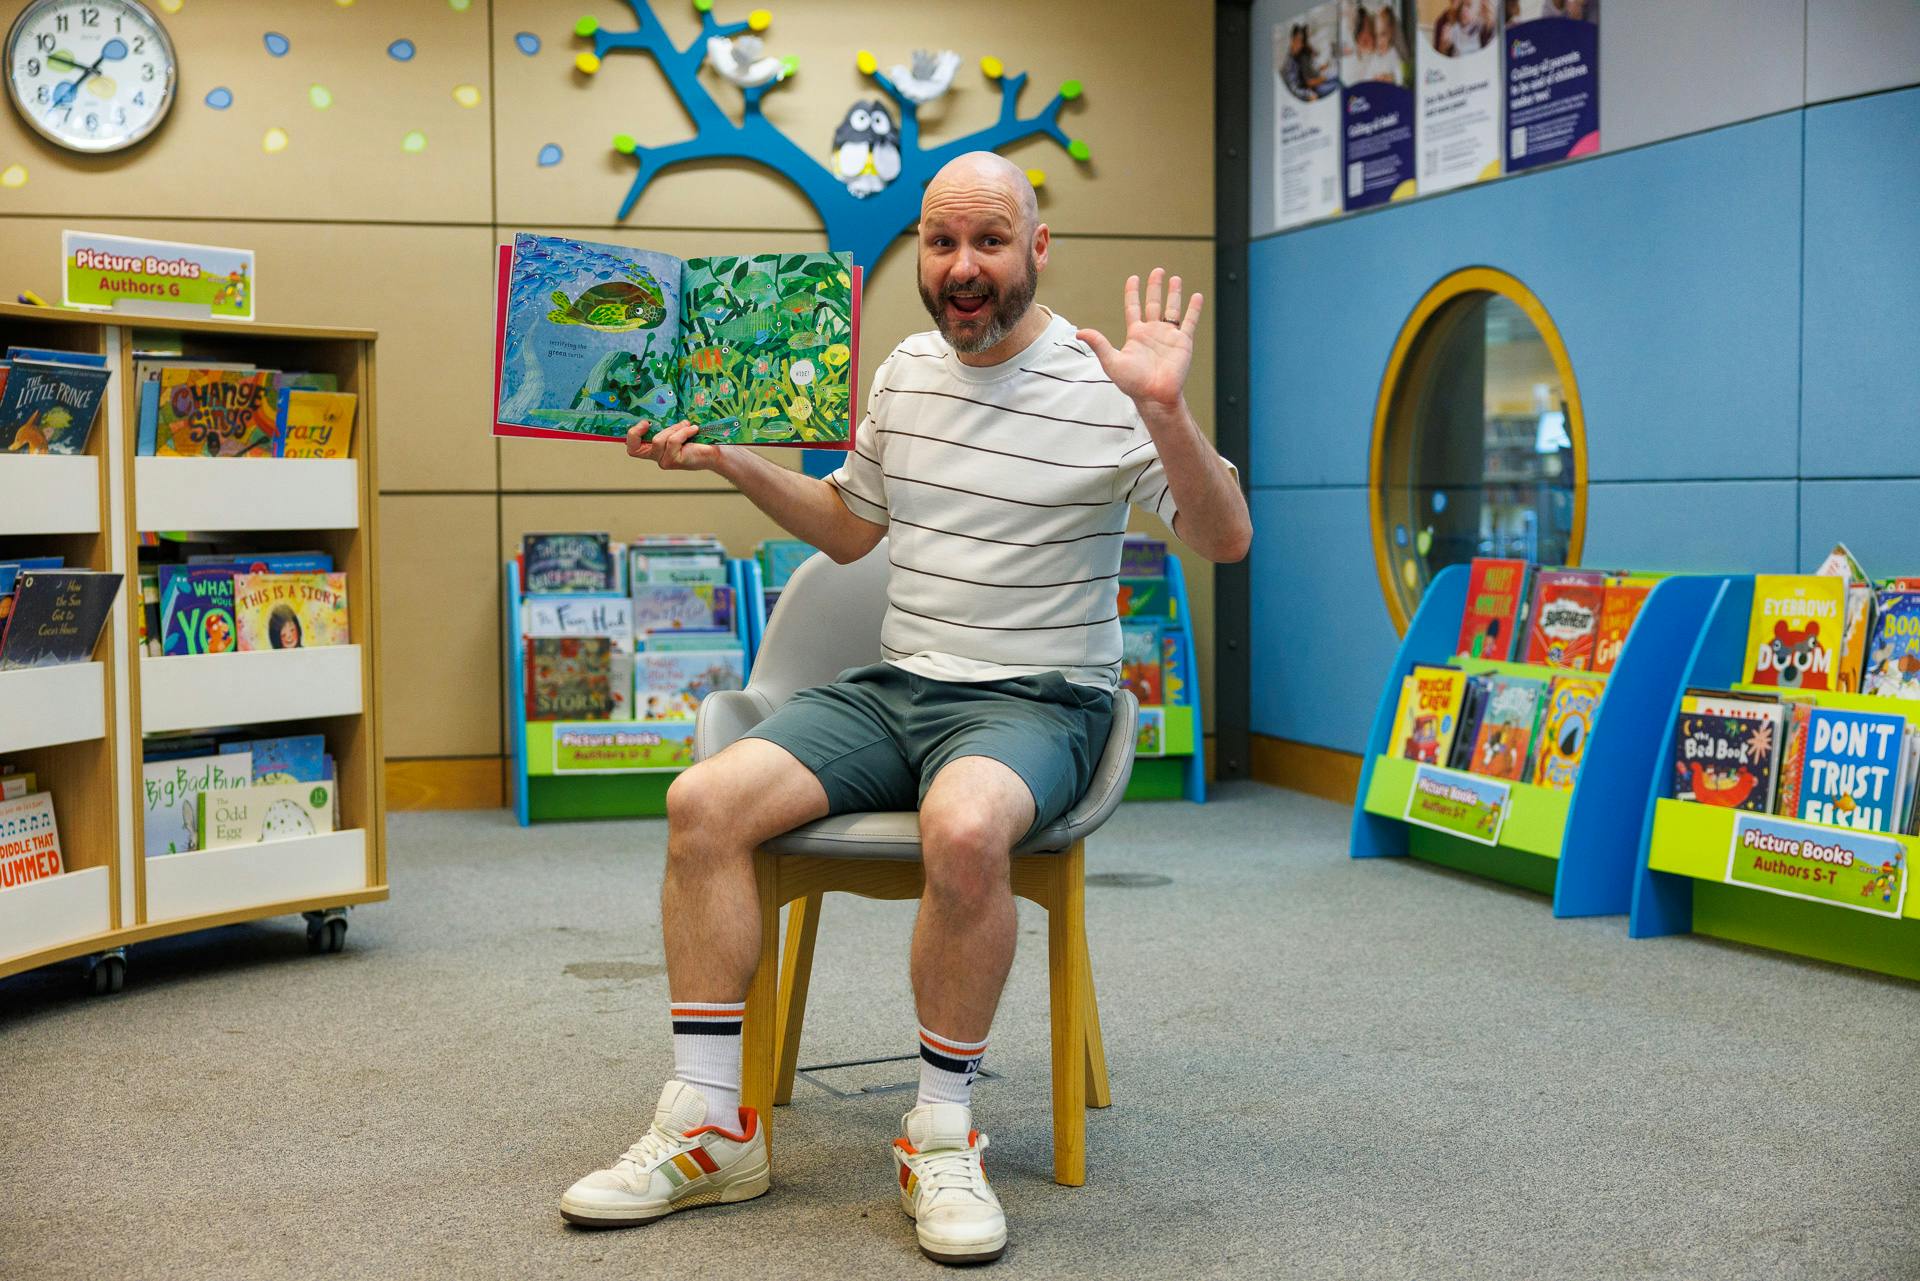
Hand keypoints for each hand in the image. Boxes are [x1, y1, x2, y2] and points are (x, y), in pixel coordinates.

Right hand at [626, 419, 725, 471]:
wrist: (714, 451)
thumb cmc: (695, 439)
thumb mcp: (676, 429)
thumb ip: (664, 424)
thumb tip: (655, 407)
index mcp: (653, 450)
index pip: (632, 449)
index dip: (632, 436)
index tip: (645, 422)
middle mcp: (656, 458)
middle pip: (639, 446)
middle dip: (654, 430)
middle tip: (671, 423)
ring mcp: (664, 462)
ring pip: (658, 440)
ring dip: (674, 429)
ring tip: (687, 426)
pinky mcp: (674, 461)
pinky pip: (673, 441)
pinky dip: (684, 432)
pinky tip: (694, 429)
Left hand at [1076, 268, 1201, 414]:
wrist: (1155, 396)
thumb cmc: (1133, 383)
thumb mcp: (1112, 362)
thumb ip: (1099, 344)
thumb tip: (1079, 332)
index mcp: (1136, 335)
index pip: (1133, 308)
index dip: (1133, 293)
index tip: (1134, 278)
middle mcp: (1153, 333)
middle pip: (1154, 303)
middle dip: (1155, 287)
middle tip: (1158, 270)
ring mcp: (1169, 336)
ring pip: (1172, 309)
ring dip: (1174, 293)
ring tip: (1176, 278)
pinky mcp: (1183, 342)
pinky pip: (1190, 322)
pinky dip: (1194, 309)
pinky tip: (1197, 296)